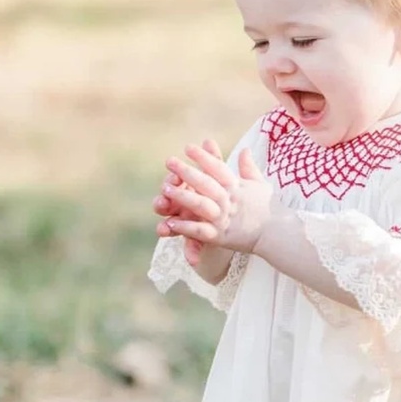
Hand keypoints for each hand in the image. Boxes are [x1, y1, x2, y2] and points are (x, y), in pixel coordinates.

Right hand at [155, 139, 224, 265]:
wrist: (239, 217)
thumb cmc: (222, 192)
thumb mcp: (222, 177)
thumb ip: (214, 161)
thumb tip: (209, 141)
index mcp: (189, 188)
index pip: (177, 181)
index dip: (173, 180)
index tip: (171, 177)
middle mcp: (184, 206)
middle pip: (169, 203)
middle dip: (163, 202)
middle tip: (161, 202)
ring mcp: (188, 223)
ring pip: (172, 226)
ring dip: (166, 228)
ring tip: (162, 231)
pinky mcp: (197, 240)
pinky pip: (192, 247)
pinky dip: (192, 253)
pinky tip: (193, 261)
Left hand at [163, 145, 278, 254]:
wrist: (278, 234)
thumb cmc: (270, 209)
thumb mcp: (261, 184)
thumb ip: (249, 168)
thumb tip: (245, 149)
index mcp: (237, 187)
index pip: (218, 168)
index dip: (203, 157)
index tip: (189, 147)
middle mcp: (229, 200)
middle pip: (205, 183)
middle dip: (187, 172)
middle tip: (169, 161)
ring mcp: (224, 218)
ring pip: (200, 205)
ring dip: (183, 197)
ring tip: (166, 189)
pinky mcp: (221, 236)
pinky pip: (200, 230)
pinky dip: (186, 227)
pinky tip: (170, 223)